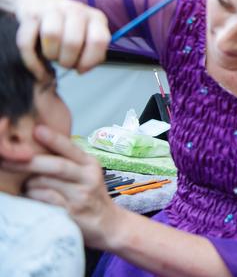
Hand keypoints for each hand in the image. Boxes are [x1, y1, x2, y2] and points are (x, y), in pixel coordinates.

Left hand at [0, 125, 121, 248]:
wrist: (109, 224)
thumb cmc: (91, 195)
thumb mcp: (86, 174)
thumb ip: (68, 161)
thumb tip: (36, 148)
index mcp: (90, 164)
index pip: (71, 148)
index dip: (54, 139)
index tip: (37, 129)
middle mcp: (88, 177)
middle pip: (57, 165)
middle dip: (29, 161)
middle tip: (7, 158)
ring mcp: (81, 196)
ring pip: (46, 184)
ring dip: (29, 183)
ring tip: (25, 184)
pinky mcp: (73, 213)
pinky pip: (45, 200)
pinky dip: (33, 196)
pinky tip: (31, 196)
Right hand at [12, 0, 109, 78]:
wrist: (36, 1)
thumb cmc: (66, 26)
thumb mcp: (87, 35)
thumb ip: (92, 52)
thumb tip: (83, 69)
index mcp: (95, 18)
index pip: (98, 40)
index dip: (89, 60)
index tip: (81, 68)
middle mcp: (76, 10)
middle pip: (73, 42)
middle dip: (67, 61)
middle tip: (64, 63)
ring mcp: (52, 9)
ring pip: (52, 36)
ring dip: (51, 55)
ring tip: (52, 56)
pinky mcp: (30, 14)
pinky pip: (27, 42)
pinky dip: (32, 61)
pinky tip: (38, 68)